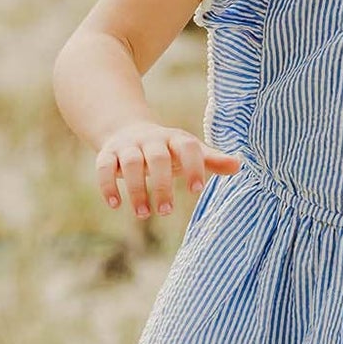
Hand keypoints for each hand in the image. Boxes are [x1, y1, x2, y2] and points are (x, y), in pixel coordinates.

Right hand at [95, 121, 240, 217]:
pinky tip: (115, 204)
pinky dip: (107, 185)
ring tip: (144, 214)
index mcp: (175, 139)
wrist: (127, 129)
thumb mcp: (189, 151)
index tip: (196, 190)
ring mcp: (127, 146)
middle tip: (167, 211)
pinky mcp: (107, 154)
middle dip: (162, 185)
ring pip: (130, 164)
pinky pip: (103, 167)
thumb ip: (212, 160)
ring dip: (136, 190)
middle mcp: (151, 140)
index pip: (188, 147)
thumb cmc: (167, 148)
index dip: (193, 166)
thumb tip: (239, 165)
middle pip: (157, 158)